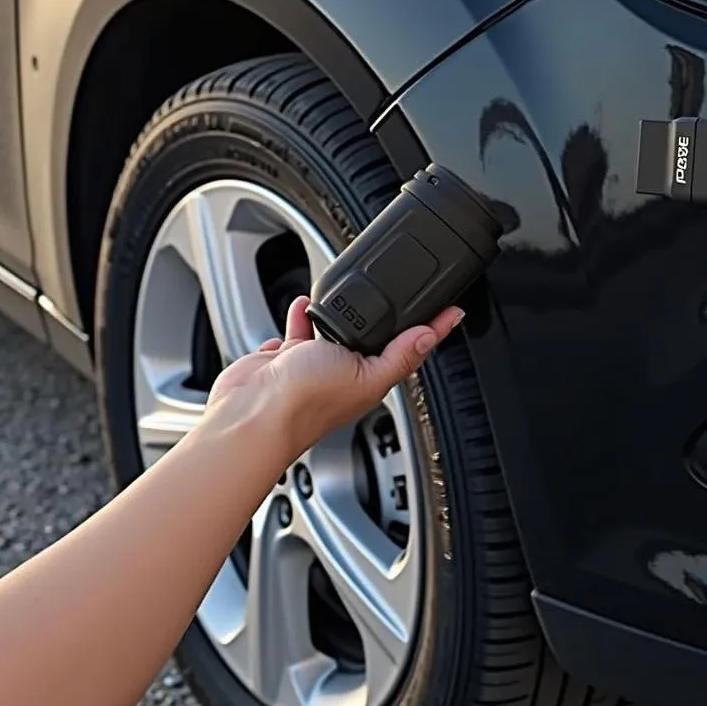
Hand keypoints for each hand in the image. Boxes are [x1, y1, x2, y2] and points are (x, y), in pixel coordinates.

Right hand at [205, 295, 463, 460]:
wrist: (252, 413)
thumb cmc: (304, 404)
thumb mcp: (365, 373)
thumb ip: (398, 355)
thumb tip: (429, 336)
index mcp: (370, 379)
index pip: (411, 349)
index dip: (433, 329)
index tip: (454, 311)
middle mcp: (344, 372)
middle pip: (372, 338)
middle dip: (383, 318)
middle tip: (399, 292)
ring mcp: (314, 364)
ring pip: (335, 331)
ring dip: (340, 312)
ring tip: (349, 292)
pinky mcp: (286, 358)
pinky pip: (299, 330)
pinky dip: (301, 316)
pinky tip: (303, 305)